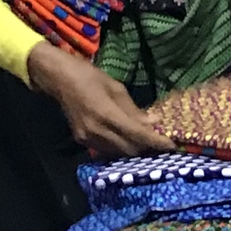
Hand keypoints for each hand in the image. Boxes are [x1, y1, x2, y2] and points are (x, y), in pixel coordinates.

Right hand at [27, 43, 173, 158]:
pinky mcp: (81, 140)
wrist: (58, 79)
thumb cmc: (89, 77)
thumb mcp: (116, 88)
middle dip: (148, 148)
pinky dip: (121, 147)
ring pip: (118, 153)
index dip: (156, 142)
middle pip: (129, 149)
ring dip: (135, 149)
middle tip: (162, 143)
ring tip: (148, 142)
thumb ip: (134, 110)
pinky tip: (128, 140)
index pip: (137, 135)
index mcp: (106, 114)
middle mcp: (96, 131)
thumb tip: (154, 123)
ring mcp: (87, 138)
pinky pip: (107, 150)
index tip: (172, 146)